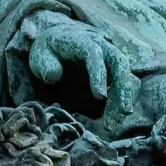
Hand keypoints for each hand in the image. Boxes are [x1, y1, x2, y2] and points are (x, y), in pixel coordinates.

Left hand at [9, 7, 130, 121]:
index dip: (99, 74)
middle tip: (124, 111)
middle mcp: (102, 46)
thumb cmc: (50, 49)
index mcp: (83, 40)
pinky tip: (113, 120)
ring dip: (123, 100)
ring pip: (125, 76)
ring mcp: (110, 59)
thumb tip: (53, 76)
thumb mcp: (40, 55)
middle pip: (119, 63)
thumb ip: (45, 64)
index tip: (100, 96)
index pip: (94, 54)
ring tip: (111, 125)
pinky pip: (123, 86)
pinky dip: (119, 102)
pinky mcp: (113, 71)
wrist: (61, 40)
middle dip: (124, 87)